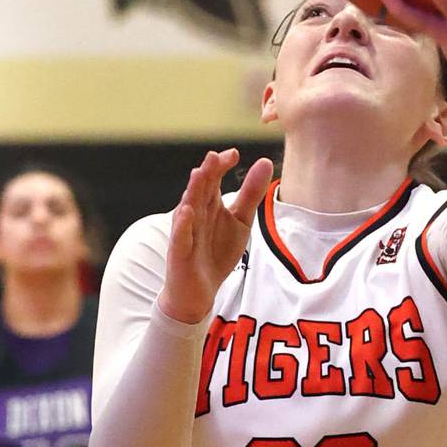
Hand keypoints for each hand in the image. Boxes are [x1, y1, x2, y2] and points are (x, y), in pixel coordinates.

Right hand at [158, 150, 272, 324]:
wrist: (199, 292)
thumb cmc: (216, 253)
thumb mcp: (240, 221)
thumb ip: (251, 193)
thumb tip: (266, 161)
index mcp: (209, 204)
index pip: (213, 179)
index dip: (221, 166)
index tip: (234, 154)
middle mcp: (195, 214)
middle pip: (200, 190)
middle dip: (206, 173)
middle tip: (213, 156)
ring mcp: (186, 232)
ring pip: (188, 208)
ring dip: (192, 191)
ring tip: (198, 174)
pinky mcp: (180, 252)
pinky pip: (181, 236)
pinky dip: (183, 224)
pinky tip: (187, 211)